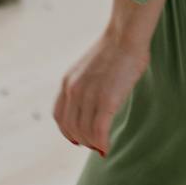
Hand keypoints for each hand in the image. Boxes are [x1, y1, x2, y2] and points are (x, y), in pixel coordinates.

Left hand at [53, 28, 149, 155]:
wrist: (126, 36)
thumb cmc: (116, 49)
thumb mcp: (90, 68)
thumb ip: (86, 85)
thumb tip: (96, 99)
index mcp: (68, 82)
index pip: (59, 116)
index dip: (68, 131)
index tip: (78, 138)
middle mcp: (73, 91)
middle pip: (71, 128)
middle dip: (83, 140)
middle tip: (95, 145)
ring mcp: (88, 96)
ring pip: (85, 133)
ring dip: (93, 144)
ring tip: (102, 147)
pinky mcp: (106, 100)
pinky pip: (99, 132)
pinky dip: (102, 144)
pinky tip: (107, 148)